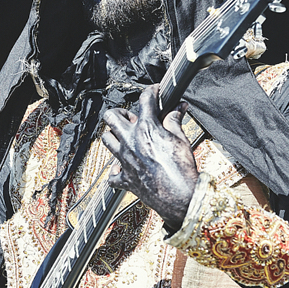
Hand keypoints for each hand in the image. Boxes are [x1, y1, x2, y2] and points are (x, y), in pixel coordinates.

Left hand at [101, 84, 198, 229]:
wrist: (179, 196)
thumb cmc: (182, 169)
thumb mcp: (181, 139)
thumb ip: (175, 121)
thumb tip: (179, 108)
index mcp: (146, 128)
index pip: (145, 101)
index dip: (151, 91)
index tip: (155, 91)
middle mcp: (130, 141)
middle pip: (111, 117)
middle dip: (119, 112)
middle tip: (130, 117)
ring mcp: (124, 159)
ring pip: (106, 140)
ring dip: (114, 135)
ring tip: (124, 137)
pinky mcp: (125, 178)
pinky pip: (112, 175)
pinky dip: (116, 171)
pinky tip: (123, 168)